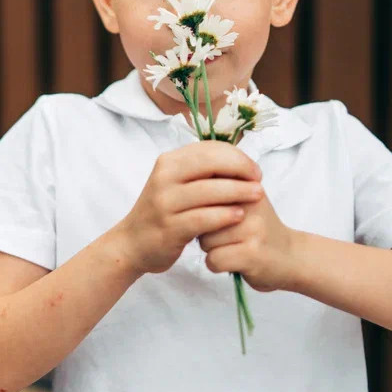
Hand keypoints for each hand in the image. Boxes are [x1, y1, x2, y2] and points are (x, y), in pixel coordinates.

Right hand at [110, 141, 264, 275]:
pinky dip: (224, 215)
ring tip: (257, 196)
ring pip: (209, 190)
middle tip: (259, 181)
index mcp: (169, 162)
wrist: (132, 243)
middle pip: (210, 163)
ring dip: (238, 191)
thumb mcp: (176, 184)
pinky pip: (203, 218)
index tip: (254, 170)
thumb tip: (239, 161)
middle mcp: (164, 178)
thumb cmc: (163, 212)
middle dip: (241, 169)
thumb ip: (202, 172)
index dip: (237, 156)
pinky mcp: (169, 227)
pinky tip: (239, 215)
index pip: (209, 148)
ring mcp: (164, 203)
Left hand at [197, 192, 299, 291]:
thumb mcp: (244, 199)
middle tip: (225, 234)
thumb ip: (218, 187)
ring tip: (233, 247)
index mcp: (245, 185)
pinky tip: (233, 261)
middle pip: (200, 216)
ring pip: (204, 240)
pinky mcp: (252, 254)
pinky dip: (217, 265)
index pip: (205, 188)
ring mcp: (252, 229)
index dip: (200, 207)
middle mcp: (250, 203)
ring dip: (212, 249)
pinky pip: (213, 259)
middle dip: (205, 230)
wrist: (291, 257)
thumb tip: (183, 185)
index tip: (211, 215)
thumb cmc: (258, 229)